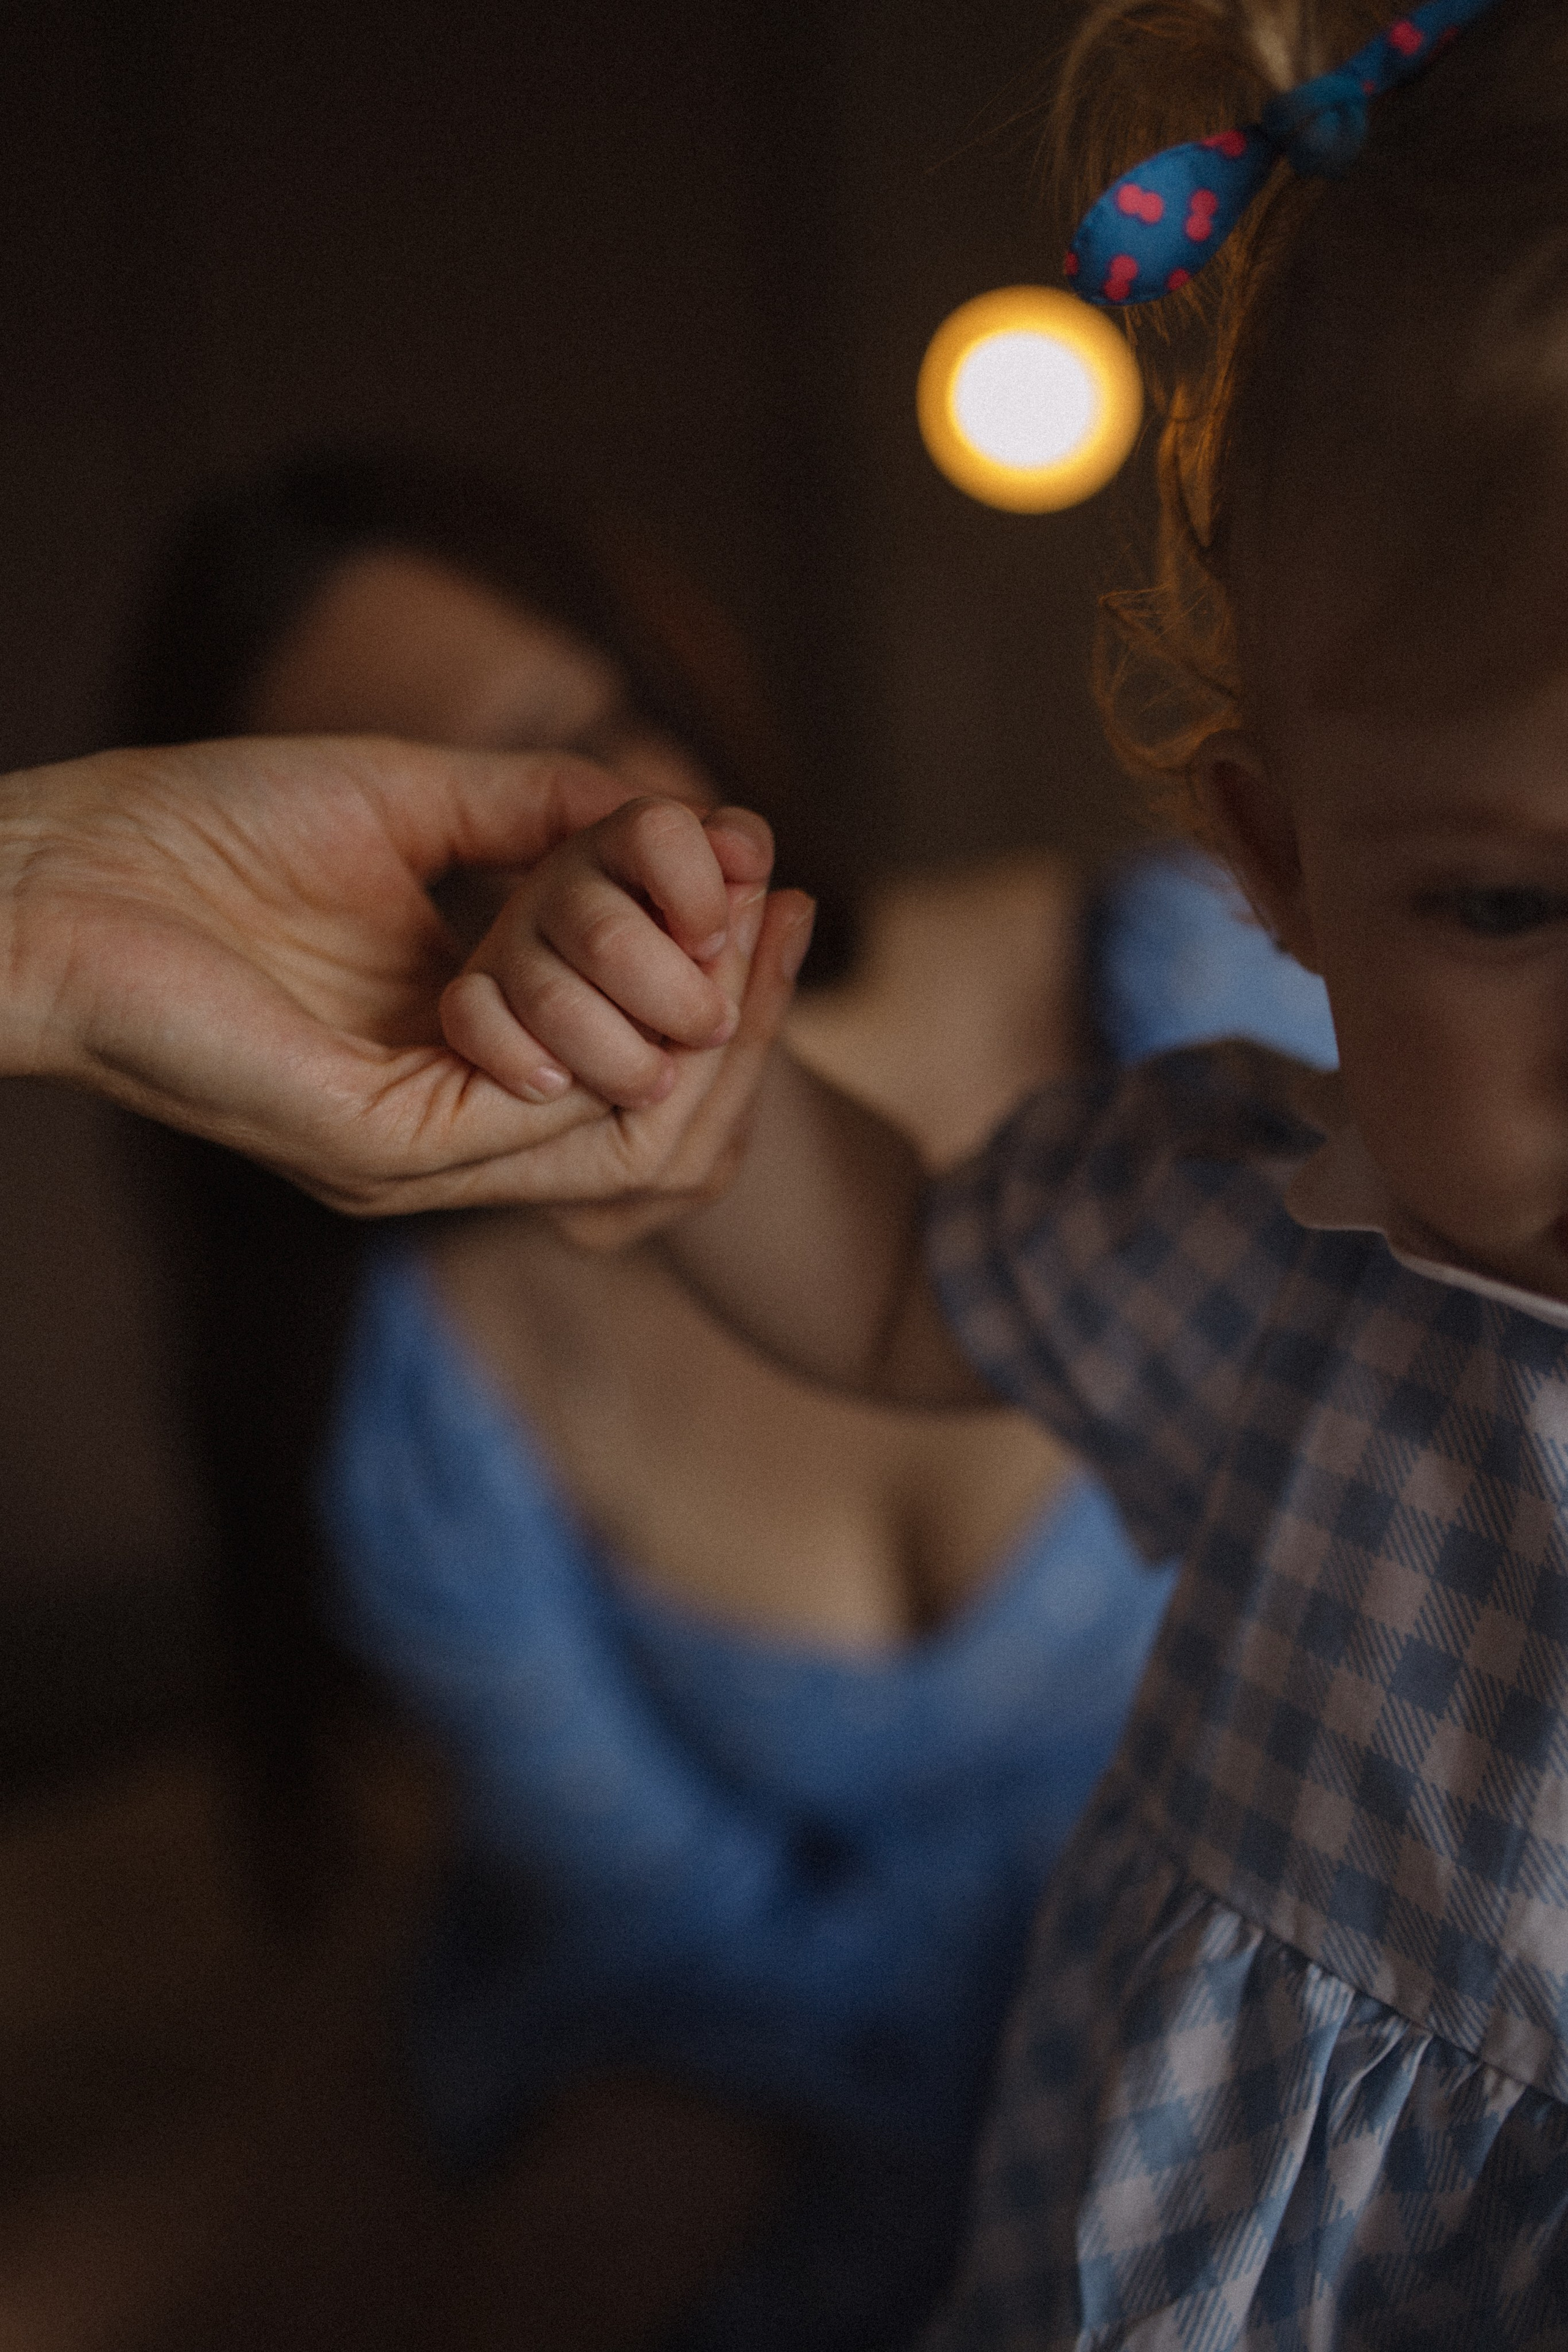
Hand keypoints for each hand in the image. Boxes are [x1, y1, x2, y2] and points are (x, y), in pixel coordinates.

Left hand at [0, 737, 766, 1213]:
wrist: (58, 868)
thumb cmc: (202, 828)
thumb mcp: (414, 800)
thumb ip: (542, 814)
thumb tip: (677, 811)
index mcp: (459, 1049)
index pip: (631, 1046)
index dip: (718, 975)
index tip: (778, 881)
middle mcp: (447, 1119)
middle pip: (651, 1109)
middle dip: (738, 1010)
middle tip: (783, 903)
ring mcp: (413, 1150)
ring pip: (616, 1128)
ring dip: (695, 1023)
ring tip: (739, 922)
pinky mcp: (373, 1147)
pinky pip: (533, 1121)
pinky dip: (609, 1041)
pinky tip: (651, 957)